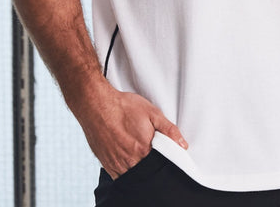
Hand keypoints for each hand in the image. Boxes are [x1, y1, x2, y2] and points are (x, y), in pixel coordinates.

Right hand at [70, 79, 187, 178]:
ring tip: (135, 148)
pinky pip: (120, 175)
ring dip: (137, 166)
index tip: (161, 151)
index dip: (162, 159)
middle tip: (144, 145)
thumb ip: (169, 130)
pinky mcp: (107, 165)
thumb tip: (183, 145)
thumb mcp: (152, 113)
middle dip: (149, 162)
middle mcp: (130, 162)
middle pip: (146, 171)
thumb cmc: (124, 107)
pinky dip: (125, 168)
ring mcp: (117, 165)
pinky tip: (126, 154)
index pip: (160, 165)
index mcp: (144, 150)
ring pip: (133, 174)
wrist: (96, 105)